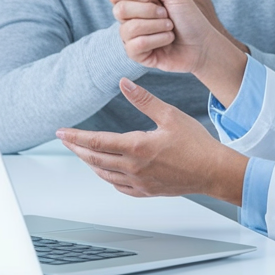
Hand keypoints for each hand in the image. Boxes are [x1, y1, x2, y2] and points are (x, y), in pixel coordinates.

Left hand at [57, 79, 247, 203]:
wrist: (213, 171)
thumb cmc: (196, 144)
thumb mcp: (170, 115)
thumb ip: (143, 100)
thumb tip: (124, 84)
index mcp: (137, 148)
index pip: (97, 142)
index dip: (76, 137)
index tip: (61, 132)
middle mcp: (134, 168)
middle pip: (94, 159)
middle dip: (77, 149)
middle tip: (66, 140)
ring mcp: (139, 182)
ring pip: (104, 174)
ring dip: (90, 163)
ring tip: (82, 153)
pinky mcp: (147, 191)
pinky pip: (118, 186)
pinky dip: (107, 177)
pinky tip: (107, 171)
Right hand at [109, 0, 248, 53]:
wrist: (204, 44)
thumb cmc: (192, 18)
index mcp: (138, 0)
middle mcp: (132, 17)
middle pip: (120, 10)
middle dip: (149, 11)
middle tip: (168, 15)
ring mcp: (133, 36)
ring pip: (127, 29)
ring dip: (156, 27)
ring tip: (171, 29)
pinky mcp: (137, 54)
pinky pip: (133, 47)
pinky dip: (157, 41)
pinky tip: (168, 41)